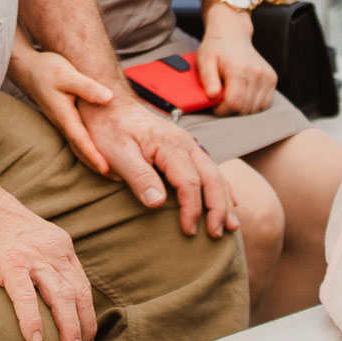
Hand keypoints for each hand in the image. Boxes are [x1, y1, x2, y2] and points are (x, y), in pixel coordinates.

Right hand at [0, 188, 96, 340]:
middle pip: (77, 293)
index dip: (87, 314)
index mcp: (60, 246)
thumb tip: (50, 293)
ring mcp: (31, 256)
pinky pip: (24, 294)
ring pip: (60, 295)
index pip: (82, 286)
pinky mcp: (8, 261)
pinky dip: (32, 318)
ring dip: (69, 327)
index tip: (87, 338)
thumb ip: (45, 261)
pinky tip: (35, 340)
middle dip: (84, 326)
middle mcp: (52, 251)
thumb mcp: (32, 239)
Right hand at [6, 45, 113, 174]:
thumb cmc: (47, 70)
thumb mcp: (67, 74)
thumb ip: (87, 87)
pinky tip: (100, 153)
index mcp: (64, 115)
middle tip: (118, 179)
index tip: (106, 170)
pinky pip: (79, 140)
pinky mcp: (65, 120)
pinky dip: (90, 150)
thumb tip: (108, 98)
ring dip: (94, 161)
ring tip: (113, 173)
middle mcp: (63, 123)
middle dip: (97, 166)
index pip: (81, 140)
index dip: (94, 155)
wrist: (28, 69)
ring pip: (79, 147)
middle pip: (81, 150)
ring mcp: (63, 123)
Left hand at [76, 96, 238, 237]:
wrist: (110, 106)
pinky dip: (223, 187)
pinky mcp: (186, 148)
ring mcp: (188, 144)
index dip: (191, 209)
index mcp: (170, 145)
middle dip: (217, 208)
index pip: (190, 183)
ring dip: (225, 201)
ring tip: (231, 226)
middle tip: (215, 234)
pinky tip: (230, 201)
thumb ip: (139, 177)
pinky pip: (211, 168)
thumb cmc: (110, 130)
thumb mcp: (117, 154)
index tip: (188, 231)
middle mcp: (186, 143)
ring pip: (216, 174)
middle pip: (211, 178)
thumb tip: (158, 203)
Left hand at [195, 11, 275, 115]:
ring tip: (232, 96)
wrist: (232, 34)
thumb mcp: (204, 60)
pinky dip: (254, 104)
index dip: (221, 110)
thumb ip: (207, 78)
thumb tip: (212, 96)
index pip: (233, 103)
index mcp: (239, 69)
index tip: (213, 106)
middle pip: (245, 108)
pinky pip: (265, 103)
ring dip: (243, 108)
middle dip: (230, 110)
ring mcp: (267, 76)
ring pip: (256, 108)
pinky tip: (244, 95)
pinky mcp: (272, 78)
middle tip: (221, 101)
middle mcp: (257, 73)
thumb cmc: (216, 48)